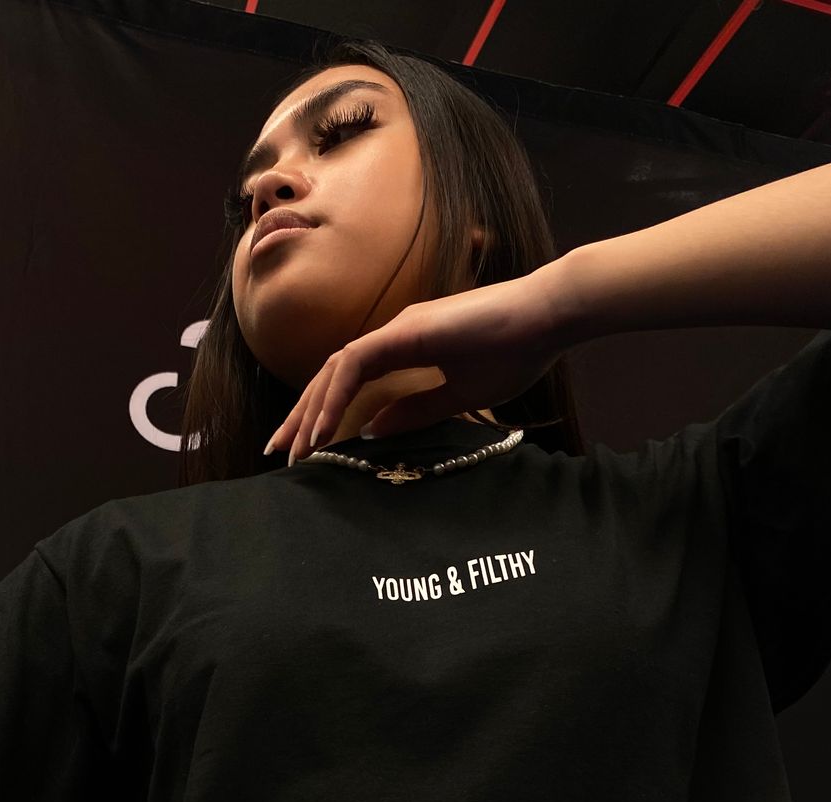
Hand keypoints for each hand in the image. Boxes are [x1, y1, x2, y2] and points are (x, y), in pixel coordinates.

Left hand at [266, 270, 570, 465]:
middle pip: (332, 377)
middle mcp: (394, 334)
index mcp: (406, 348)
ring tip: (296, 450)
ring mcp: (398, 328)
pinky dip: (335, 397)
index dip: (324, 414)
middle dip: (302, 416)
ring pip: (335, 370)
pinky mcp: (406, 331)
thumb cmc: (517, 352)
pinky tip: (322, 429)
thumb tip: (372, 430)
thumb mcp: (459, 396)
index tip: (307, 450)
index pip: (350, 383)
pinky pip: (355, 364)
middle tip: (280, 454)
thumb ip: (416, 411)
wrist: (549, 318)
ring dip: (311, 411)